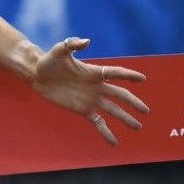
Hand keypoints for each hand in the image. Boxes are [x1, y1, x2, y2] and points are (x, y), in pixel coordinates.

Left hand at [32, 37, 148, 145]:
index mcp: (94, 72)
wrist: (38, 75)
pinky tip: (114, 142)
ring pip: (113, 111)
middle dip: (133, 103)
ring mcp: (91, 99)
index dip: (128, 75)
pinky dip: (106, 132)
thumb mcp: (59, 50)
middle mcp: (96, 87)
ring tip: (138, 127)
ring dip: (125, 119)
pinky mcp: (83, 110)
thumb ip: (72, 44)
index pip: (115, 73)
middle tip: (146, 111)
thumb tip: (86, 41)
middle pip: (120, 95)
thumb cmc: (49, 61)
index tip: (142, 79)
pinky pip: (98, 122)